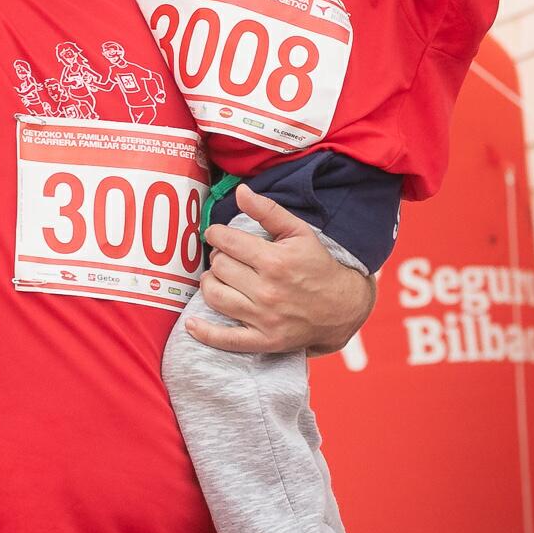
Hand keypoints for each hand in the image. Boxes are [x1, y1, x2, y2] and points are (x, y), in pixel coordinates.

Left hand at [185, 186, 376, 355]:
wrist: (342, 306)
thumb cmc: (318, 265)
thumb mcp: (299, 231)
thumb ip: (268, 210)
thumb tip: (240, 191)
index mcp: (275, 261)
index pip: (227, 243)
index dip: (216, 235)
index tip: (217, 235)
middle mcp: (267, 291)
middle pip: (219, 268)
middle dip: (217, 258)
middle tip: (225, 257)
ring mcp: (264, 318)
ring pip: (215, 296)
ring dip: (210, 284)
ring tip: (218, 277)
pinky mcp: (264, 341)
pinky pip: (225, 340)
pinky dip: (204, 332)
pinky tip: (191, 323)